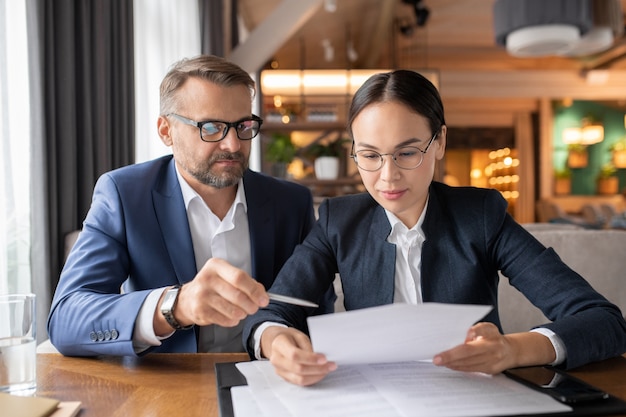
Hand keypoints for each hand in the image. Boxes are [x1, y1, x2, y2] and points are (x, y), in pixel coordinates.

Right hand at [155, 258, 268, 333]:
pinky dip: (233, 320)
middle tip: (254, 308)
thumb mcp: (227, 276)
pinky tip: (232, 317)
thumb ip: (246, 282)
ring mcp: (202, 295)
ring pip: (232, 309)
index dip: (254, 290)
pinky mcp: (200, 311)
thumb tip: (262, 294)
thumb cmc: (213, 286)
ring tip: (243, 312)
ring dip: (242, 314)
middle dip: (251, 305)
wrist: (187, 298)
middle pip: (237, 295)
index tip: (264, 299)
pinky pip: (224, 319)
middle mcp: (207, 278)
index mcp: (216, 266)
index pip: (240, 277)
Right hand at [261, 326, 336, 385]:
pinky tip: (320, 373)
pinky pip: (299, 382)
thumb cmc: (289, 337)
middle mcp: (277, 359)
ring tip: (327, 370)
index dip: (310, 358)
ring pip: (299, 379)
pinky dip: (312, 379)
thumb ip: (308, 347)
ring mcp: (279, 370)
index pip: (295, 355)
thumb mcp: (299, 335)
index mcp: (279, 345)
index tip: (324, 359)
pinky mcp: (284, 377)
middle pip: (298, 369)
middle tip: (331, 365)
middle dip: (317, 369)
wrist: (276, 342)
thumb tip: (319, 360)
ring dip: (316, 376)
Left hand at [432, 322, 555, 373]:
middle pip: (469, 352)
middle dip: (451, 356)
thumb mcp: (487, 328)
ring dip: (453, 363)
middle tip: (437, 358)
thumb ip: (476, 329)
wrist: (511, 352)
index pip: (480, 331)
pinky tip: (450, 365)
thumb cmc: (494, 337)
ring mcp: (492, 360)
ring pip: (469, 363)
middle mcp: (493, 347)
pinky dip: (459, 367)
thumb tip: (465, 334)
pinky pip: (471, 370)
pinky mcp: (490, 370)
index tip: (457, 338)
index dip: (472, 333)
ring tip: (441, 361)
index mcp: (491, 334)